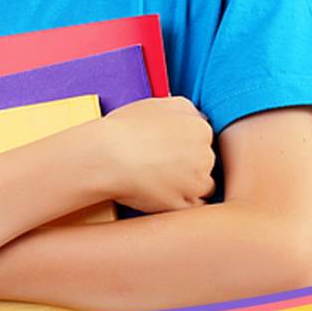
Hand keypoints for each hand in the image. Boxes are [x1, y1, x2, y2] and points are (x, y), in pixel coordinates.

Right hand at [96, 96, 214, 212]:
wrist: (106, 157)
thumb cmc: (125, 129)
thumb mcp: (158, 103)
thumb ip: (184, 109)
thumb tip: (195, 117)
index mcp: (200, 129)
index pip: (203, 139)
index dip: (185, 144)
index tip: (168, 148)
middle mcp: (205, 156)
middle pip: (205, 163)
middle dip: (189, 164)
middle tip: (161, 163)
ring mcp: (196, 182)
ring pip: (202, 187)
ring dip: (188, 185)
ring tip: (160, 180)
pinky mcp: (184, 205)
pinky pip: (191, 207)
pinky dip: (179, 203)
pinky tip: (161, 193)